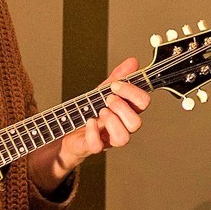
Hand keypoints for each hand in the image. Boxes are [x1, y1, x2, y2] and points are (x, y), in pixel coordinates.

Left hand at [29, 57, 150, 192]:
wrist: (67, 128)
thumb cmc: (90, 111)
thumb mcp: (103, 90)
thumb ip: (118, 77)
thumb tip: (133, 62)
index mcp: (127, 111)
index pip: (143, 103)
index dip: (133, 92)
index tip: (116, 84)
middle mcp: (121, 126)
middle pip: (136, 123)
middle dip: (122, 107)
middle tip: (108, 98)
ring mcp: (108, 138)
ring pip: (123, 138)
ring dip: (112, 121)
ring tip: (101, 111)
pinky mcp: (92, 147)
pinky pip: (98, 146)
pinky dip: (92, 132)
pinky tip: (88, 121)